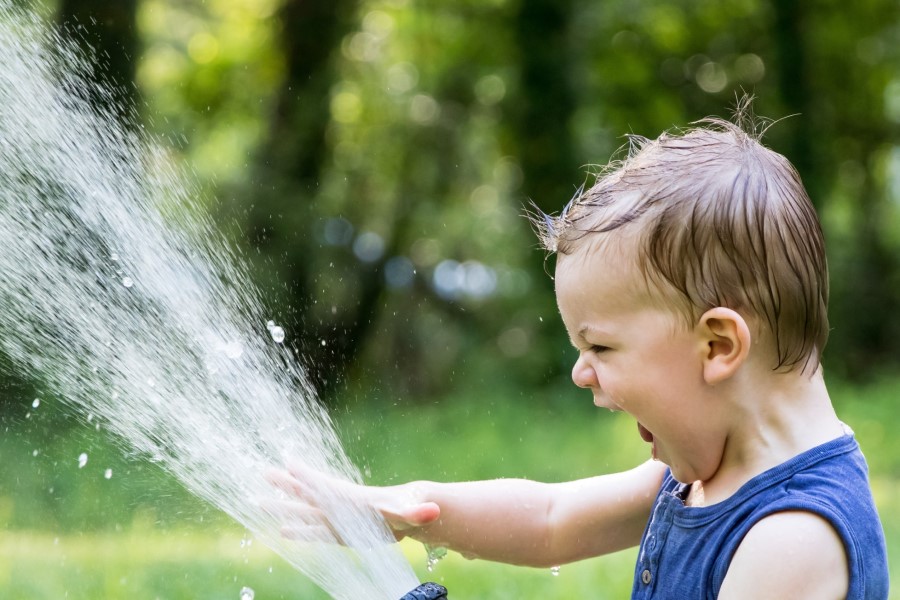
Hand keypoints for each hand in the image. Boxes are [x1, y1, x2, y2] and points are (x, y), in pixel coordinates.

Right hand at [265, 462, 440, 542]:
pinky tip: (281, 530)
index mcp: (351, 498)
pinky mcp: (337, 532)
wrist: (406, 513)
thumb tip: (434, 510)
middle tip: (262, 471)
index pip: (326, 485)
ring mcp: (335, 518)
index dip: (308, 474)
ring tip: (257, 501)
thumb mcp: (411, 513)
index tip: (289, 461)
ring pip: (303, 510)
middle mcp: (339, 505)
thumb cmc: (407, 510)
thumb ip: (419, 513)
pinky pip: (312, 530)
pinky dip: (297, 529)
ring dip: (282, 505)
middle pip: (307, 492)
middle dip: (285, 483)